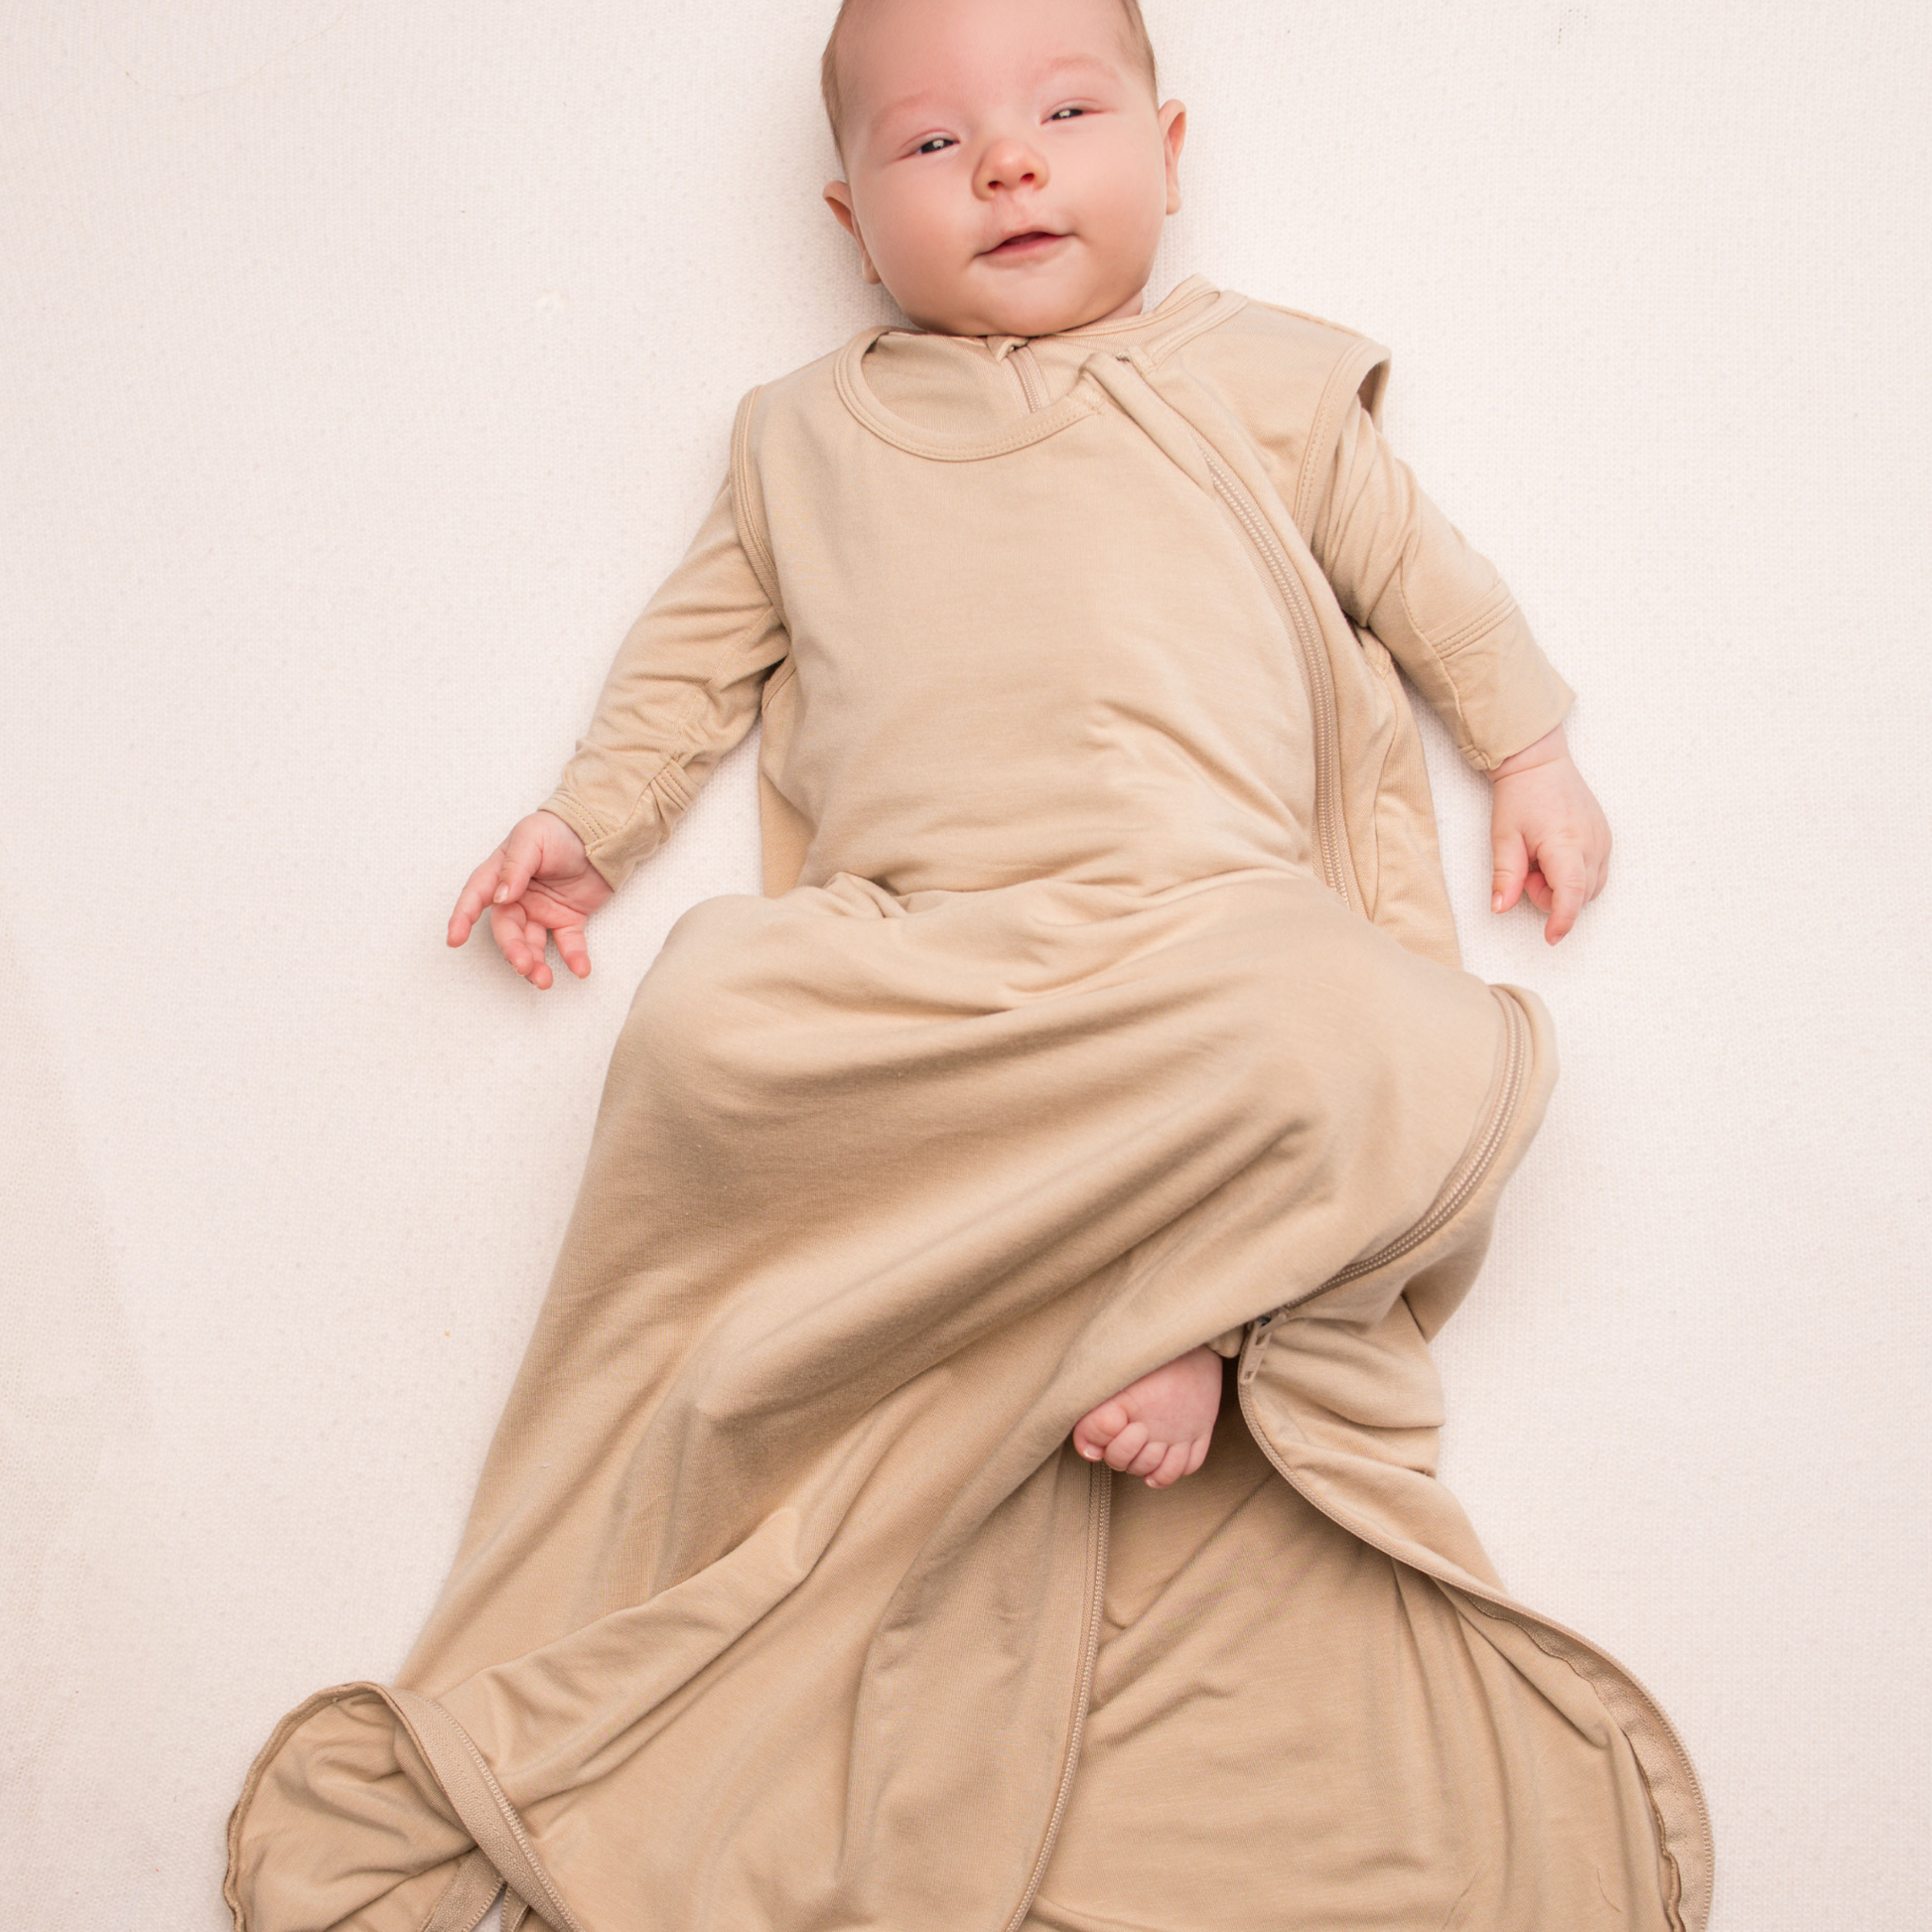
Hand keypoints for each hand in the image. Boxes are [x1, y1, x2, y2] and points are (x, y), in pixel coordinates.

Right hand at [447, 810, 611, 988]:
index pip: (476, 897)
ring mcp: (542, 911)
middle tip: (523, 965)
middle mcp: (517, 897)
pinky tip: (580, 970)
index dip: (463, 917)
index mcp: (501, 874)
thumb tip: (501, 896)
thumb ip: (515, 867)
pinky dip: (574, 958)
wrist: (600, 831)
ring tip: (544, 980)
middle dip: (513, 950)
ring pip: (532, 944)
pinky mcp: (568, 919)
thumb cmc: (559, 830)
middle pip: (508, 929)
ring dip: (536, 963)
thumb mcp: (532, 838)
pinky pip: (568, 944)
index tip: (454, 939)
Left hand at [1488, 724, 1610, 944]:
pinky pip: (1595, 873)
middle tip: (1528, 868)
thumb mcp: (1504, 837)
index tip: (1551, 937)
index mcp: (1566, 842)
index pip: (1572, 893)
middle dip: (1550, 894)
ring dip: (1564, 885)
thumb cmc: (1520, 797)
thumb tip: (1500, 908)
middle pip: (1579, 895)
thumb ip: (1504, 876)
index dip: (1562, 919)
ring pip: (1590, 888)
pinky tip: (1555, 855)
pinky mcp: (1606, 839)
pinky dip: (1574, 875)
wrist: (1539, 764)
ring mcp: (1604, 840)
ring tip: (1541, 859)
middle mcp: (1593, 843)